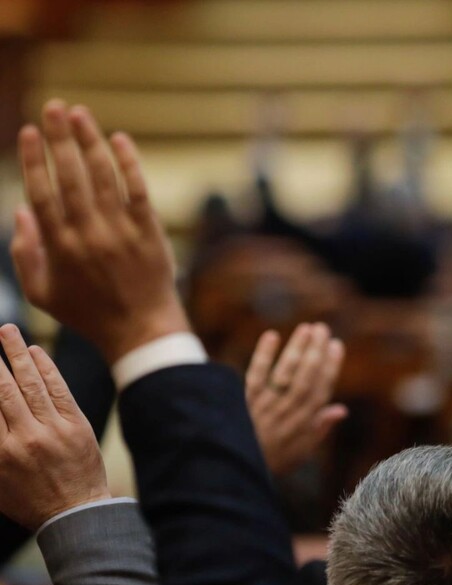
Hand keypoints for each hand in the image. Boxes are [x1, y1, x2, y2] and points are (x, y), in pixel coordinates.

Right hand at [0, 324, 108, 530]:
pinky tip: (35, 352)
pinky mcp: (76, 425)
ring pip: (30, 384)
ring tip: (6, 331)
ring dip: (16, 354)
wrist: (76, 513)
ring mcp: (52, 430)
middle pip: (2, 390)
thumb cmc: (29, 501)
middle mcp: (23, 438)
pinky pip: (58, 390)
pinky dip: (46, 369)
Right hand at [14, 101, 188, 363]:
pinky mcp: (149, 232)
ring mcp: (121, 231)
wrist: (140, 329)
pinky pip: (138, 190)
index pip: (42, 192)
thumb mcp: (42, 293)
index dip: (34, 159)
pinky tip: (119, 139)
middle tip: (52, 106)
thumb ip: (26, 252)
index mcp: (59, 246)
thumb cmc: (88, 312)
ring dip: (90, 141)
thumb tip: (21, 209)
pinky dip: (129, 164)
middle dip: (59, 138)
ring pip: (103, 177)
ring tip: (80, 113)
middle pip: (70, 176)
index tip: (28, 131)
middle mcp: (89, 234)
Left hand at [246, 323, 346, 474]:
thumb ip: (320, 429)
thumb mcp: (301, 451)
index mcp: (302, 424)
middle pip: (304, 379)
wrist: (233, 471)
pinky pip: (255, 377)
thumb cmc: (272, 461)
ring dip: (296, 350)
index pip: (320, 391)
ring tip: (306, 328)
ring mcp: (264, 406)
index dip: (330, 367)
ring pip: (284, 375)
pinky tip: (272, 336)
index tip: (336, 345)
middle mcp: (285, 413)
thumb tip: (342, 409)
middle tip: (323, 328)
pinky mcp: (243, 402)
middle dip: (315, 352)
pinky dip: (263, 356)